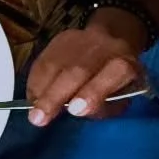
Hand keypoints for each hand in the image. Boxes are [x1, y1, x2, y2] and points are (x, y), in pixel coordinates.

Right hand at [25, 15, 146, 124]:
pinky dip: (34, 82)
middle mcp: (103, 48)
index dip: (94, 92)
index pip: (114, 73)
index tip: (75, 110)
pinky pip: (42, 62)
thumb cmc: (116, 81)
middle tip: (39, 118)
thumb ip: (103, 106)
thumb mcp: (122, 97)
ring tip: (33, 111)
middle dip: (55, 96)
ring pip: (54, 65)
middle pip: (77, 70)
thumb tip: (75, 111)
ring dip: (41, 90)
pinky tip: (33, 98)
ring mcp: (79, 40)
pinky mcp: (59, 40)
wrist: (110, 41)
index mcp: (126, 64)